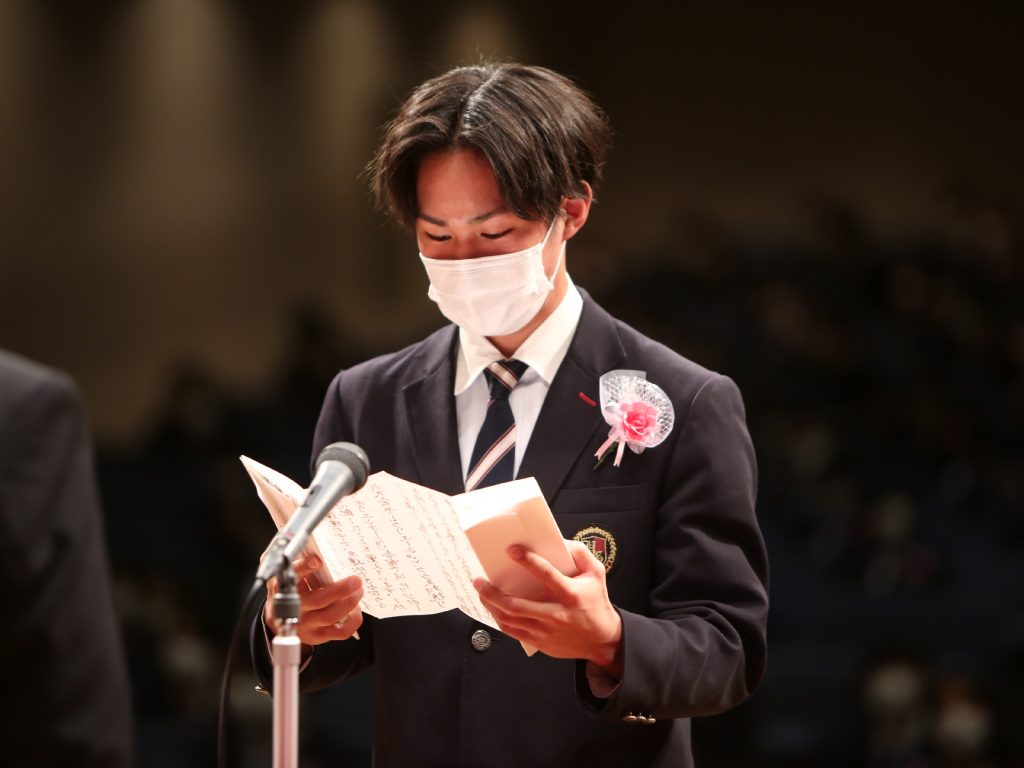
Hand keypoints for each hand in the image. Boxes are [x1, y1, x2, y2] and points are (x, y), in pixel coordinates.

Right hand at [263, 554, 363, 645]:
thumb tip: (310, 538)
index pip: (292, 577)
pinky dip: (353, 621)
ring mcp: (306, 624)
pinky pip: (339, 632)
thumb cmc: (290, 590)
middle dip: (340, 589)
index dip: (304, 568)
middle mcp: (294, 608)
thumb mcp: (287, 575)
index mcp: (283, 588)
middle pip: (318, 599)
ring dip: (349, 602)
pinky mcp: (317, 636)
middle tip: (356, 580)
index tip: (317, 560)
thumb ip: (297, 560)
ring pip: (330, 615)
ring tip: (359, 591)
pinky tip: (356, 609)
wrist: (278, 620)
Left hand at [474, 541, 622, 676]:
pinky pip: (512, 631)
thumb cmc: (596, 603)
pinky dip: (499, 619)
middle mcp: (555, 613)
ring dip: (490, 605)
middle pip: (515, 604)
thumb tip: (560, 541)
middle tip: (480, 580)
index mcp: (569, 593)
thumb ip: (580, 553)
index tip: (512, 550)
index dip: (527, 560)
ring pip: (509, 619)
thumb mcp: (596, 573)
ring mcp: (545, 630)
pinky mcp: (539, 642)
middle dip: (492, 592)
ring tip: (481, 593)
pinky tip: (493, 609)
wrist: (602, 640)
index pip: (545, 574)